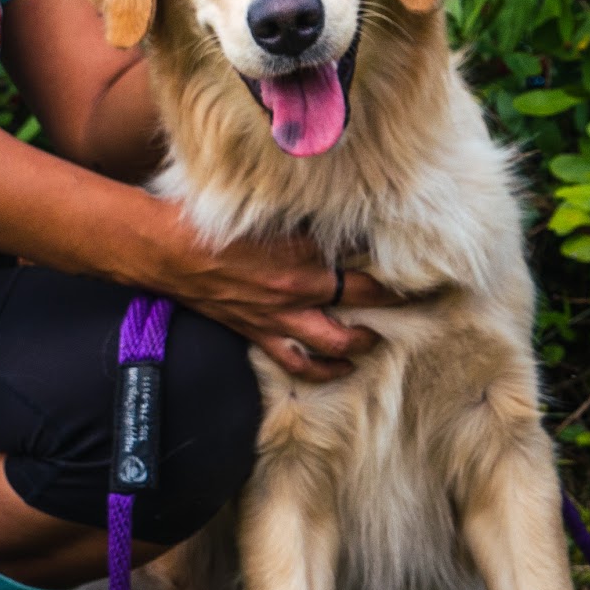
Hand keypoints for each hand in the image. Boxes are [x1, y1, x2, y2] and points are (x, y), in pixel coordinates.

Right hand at [151, 218, 402, 379]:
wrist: (172, 251)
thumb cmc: (222, 226)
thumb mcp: (277, 219)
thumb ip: (313, 229)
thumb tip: (347, 228)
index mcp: (307, 269)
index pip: (366, 284)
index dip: (394, 289)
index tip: (417, 287)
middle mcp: (297, 301)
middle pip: (353, 327)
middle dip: (380, 327)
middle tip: (401, 322)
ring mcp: (277, 322)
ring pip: (327, 352)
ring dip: (353, 353)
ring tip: (368, 349)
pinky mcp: (256, 334)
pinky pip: (292, 361)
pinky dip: (315, 370)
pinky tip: (329, 370)